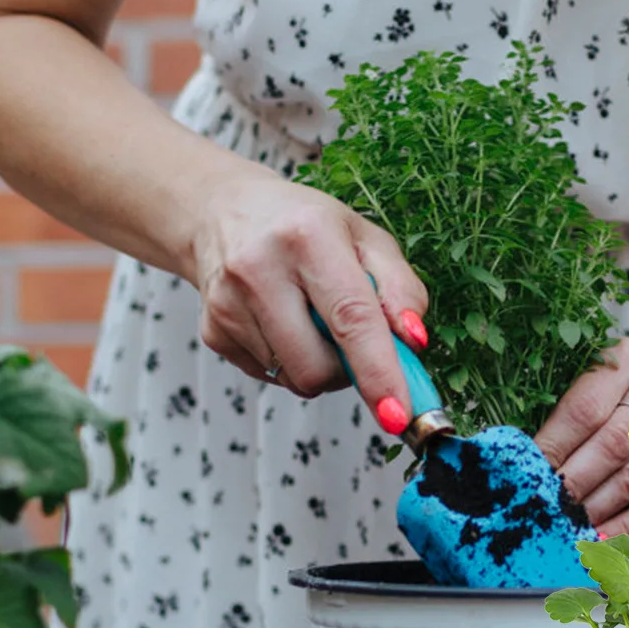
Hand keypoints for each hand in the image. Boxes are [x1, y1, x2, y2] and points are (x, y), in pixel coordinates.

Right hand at [189, 170, 428, 430]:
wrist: (224, 213)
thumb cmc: (307, 227)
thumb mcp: (366, 239)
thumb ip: (401, 289)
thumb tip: (415, 342)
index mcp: (308, 236)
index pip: (351, 317)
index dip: (378, 372)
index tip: (398, 415)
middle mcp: (260, 268)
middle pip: (317, 367)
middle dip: (348, 372)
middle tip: (351, 339)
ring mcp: (228, 303)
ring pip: (295, 379)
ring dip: (319, 365)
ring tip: (311, 319)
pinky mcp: (212, 331)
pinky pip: (271, 377)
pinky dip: (289, 362)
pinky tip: (282, 323)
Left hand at [534, 338, 628, 537]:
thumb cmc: (601, 390)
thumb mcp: (577, 381)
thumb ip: (552, 415)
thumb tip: (519, 464)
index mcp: (626, 358)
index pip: (586, 409)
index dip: (555, 447)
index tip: (529, 476)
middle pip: (615, 443)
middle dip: (575, 482)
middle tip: (546, 509)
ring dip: (598, 508)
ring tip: (567, 527)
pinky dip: (627, 524)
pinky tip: (600, 538)